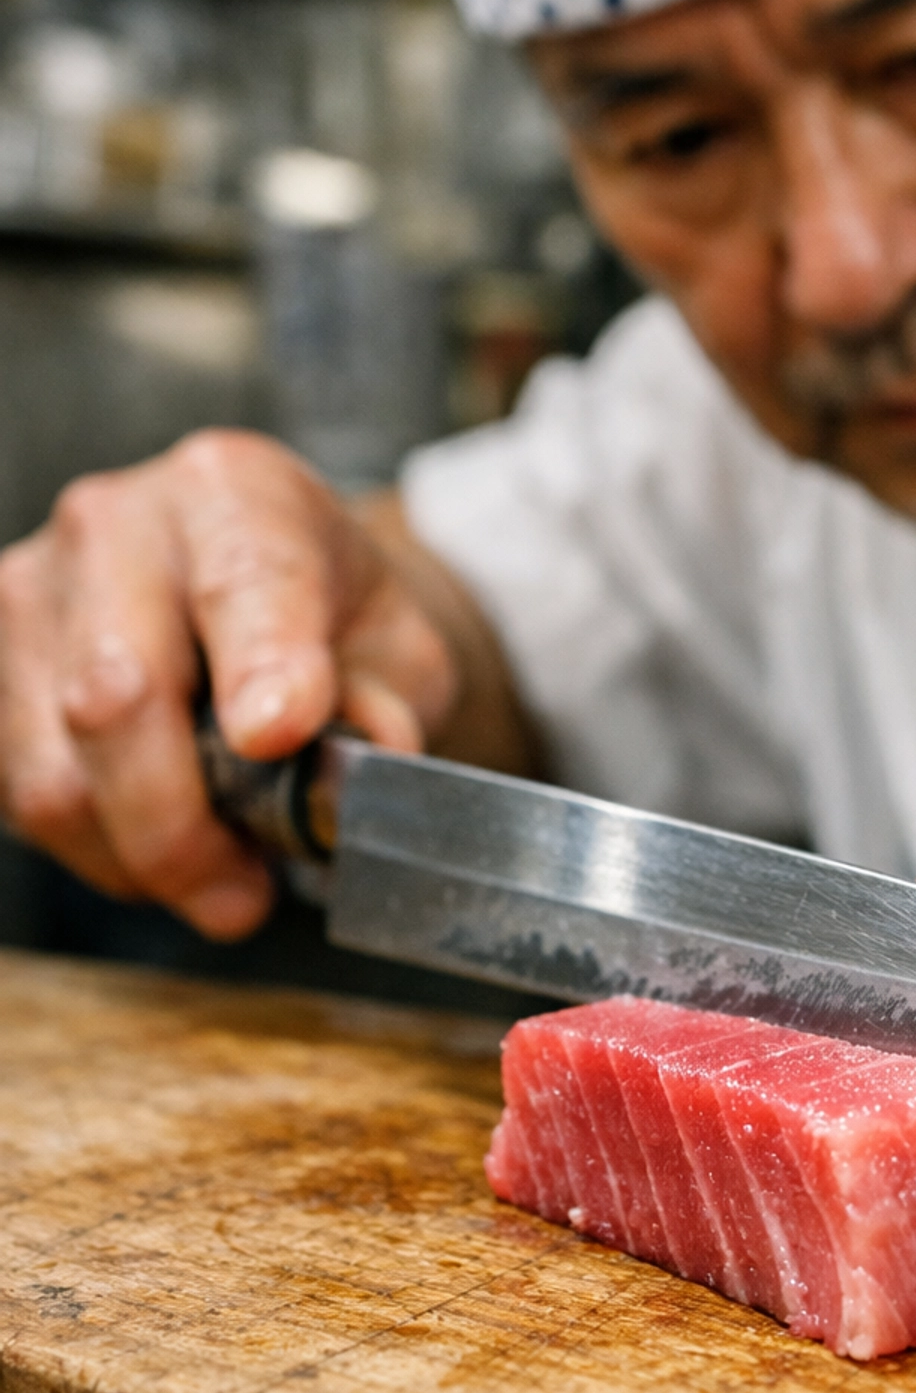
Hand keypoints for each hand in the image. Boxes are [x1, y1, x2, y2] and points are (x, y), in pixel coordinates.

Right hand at [0, 433, 458, 939]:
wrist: (272, 596)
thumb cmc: (334, 623)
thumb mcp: (401, 652)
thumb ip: (389, 706)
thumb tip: (364, 760)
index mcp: (235, 494)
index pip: (241, 586)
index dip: (259, 669)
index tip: (277, 738)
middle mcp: (115, 524)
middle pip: (113, 696)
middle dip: (180, 830)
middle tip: (243, 897)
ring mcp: (31, 593)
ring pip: (56, 773)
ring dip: (140, 859)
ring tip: (217, 878)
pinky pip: (23, 798)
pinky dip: (99, 851)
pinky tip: (159, 844)